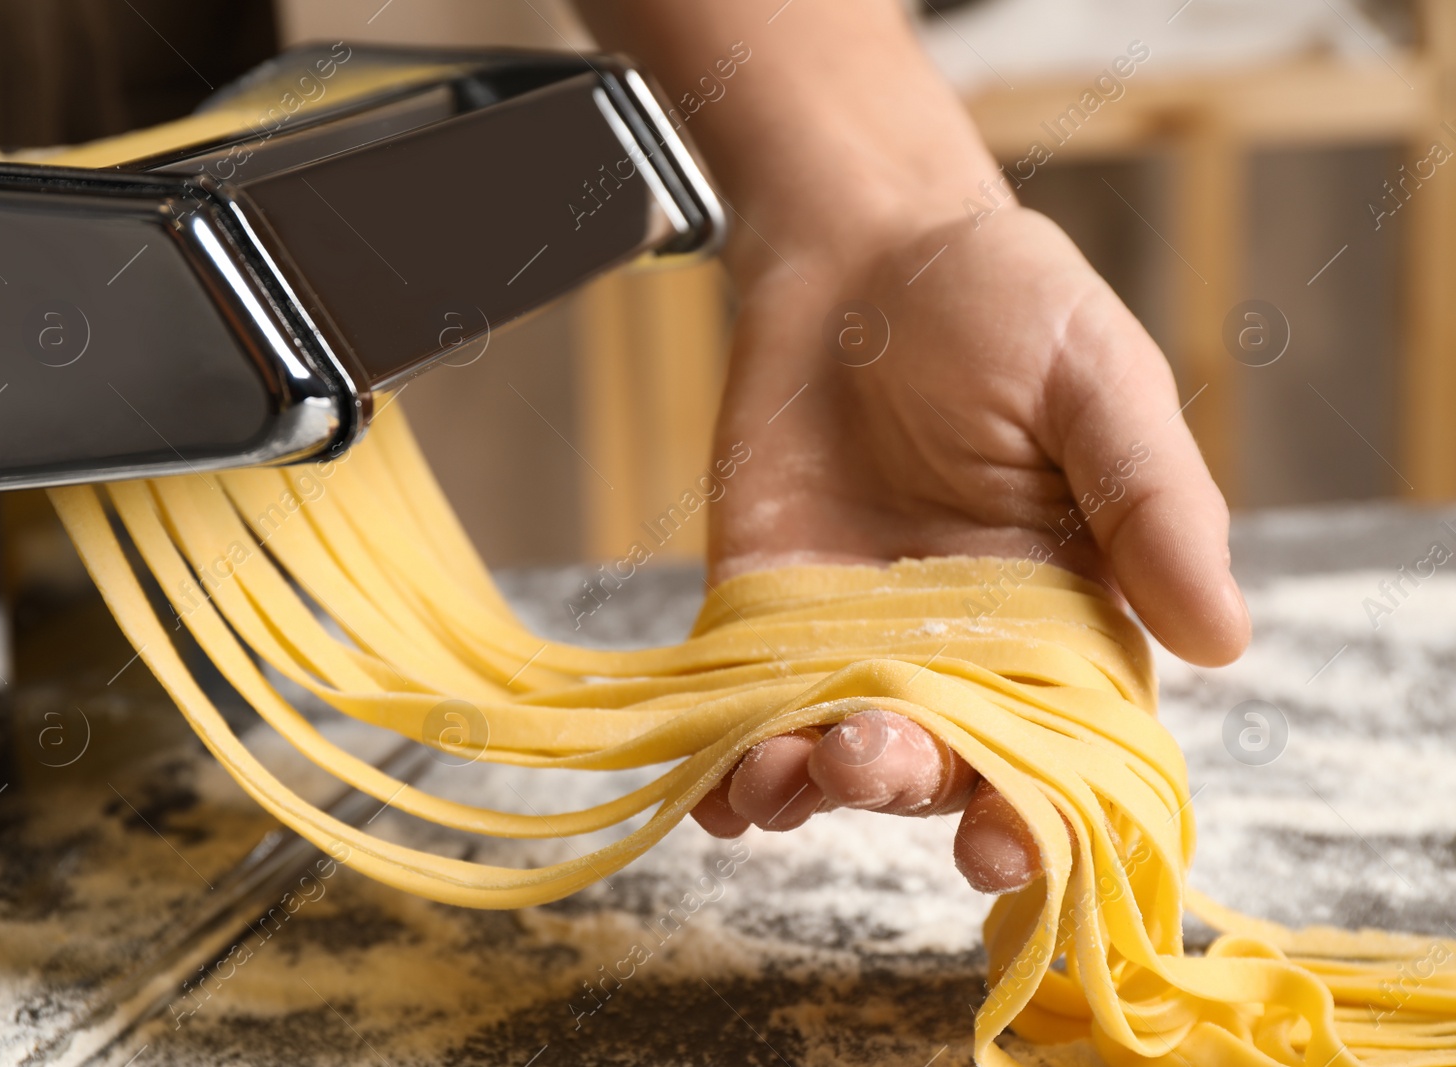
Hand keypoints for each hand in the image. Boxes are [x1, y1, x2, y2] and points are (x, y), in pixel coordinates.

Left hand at [695, 206, 1248, 891]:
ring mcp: (853, 639)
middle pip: (940, 763)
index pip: (1061, 748)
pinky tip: (713, 786)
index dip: (1032, 813)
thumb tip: (1224, 640)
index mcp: (1066, 616)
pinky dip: (728, 760)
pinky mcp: (763, 614)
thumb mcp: (1096, 381)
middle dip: (903, 785)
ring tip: (778, 773)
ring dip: (806, 784)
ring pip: (835, 752)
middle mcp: (959, 650)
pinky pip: (746, 707)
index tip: (995, 849)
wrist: (856, 252)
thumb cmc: (1001, 303)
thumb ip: (1149, 501)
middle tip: (868, 758)